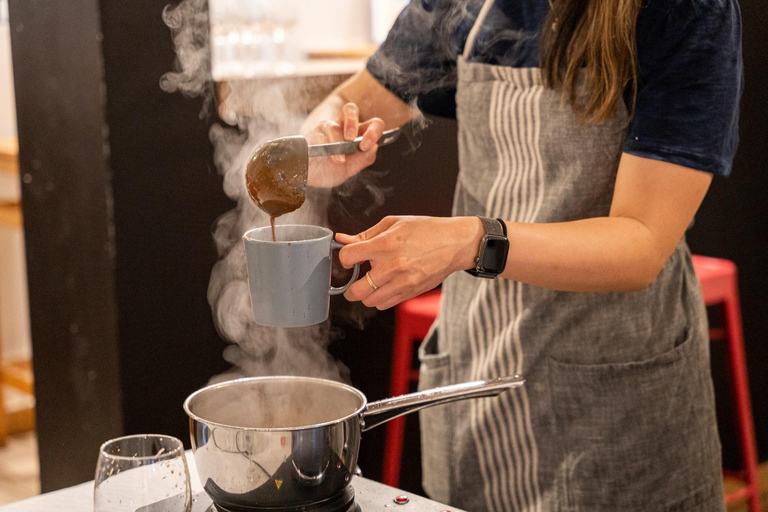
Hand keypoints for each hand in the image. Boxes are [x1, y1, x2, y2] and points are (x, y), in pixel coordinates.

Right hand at [305, 103, 385, 187]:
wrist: (307, 176)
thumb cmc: (329, 171)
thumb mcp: (348, 170)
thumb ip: (362, 160)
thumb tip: (373, 148)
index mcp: (358, 135)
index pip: (372, 124)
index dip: (373, 131)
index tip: (366, 146)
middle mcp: (343, 127)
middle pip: (350, 109)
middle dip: (353, 123)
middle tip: (351, 139)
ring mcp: (327, 128)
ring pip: (334, 126)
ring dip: (337, 142)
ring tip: (338, 159)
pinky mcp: (313, 133)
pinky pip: (319, 137)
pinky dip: (324, 147)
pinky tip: (325, 157)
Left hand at [336, 216, 483, 309]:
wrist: (454, 244)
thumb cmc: (425, 230)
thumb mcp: (393, 224)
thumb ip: (365, 235)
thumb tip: (342, 239)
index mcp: (385, 244)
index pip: (348, 257)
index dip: (344, 258)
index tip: (350, 258)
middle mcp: (392, 266)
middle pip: (356, 290)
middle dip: (350, 286)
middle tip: (354, 279)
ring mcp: (403, 283)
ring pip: (369, 301)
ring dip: (366, 293)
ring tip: (373, 281)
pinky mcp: (411, 293)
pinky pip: (384, 305)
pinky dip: (380, 298)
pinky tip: (386, 285)